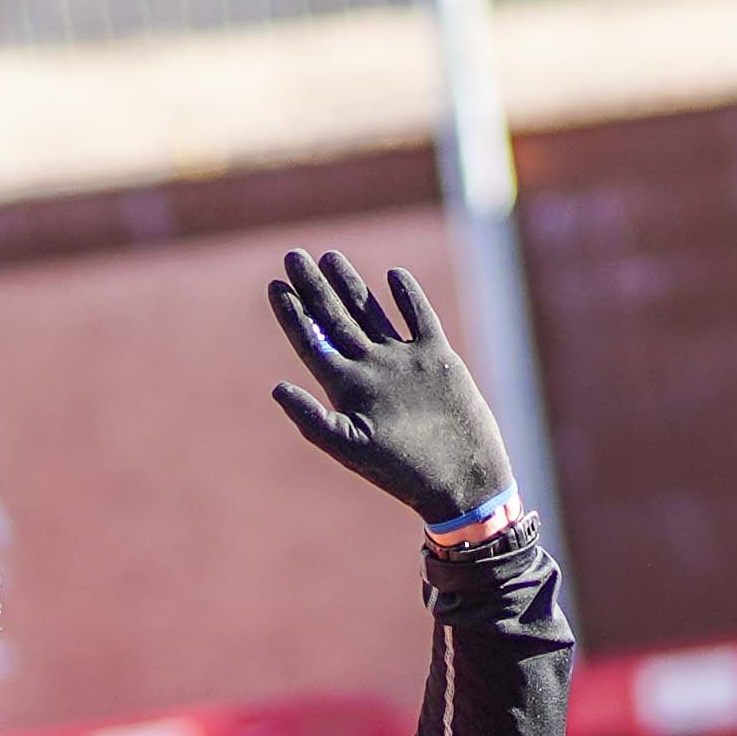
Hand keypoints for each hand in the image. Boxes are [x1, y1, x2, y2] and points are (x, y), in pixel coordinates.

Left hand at [266, 248, 517, 530]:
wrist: (461, 478)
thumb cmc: (403, 471)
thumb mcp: (351, 447)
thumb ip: (312, 419)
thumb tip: (276, 388)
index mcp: (347, 388)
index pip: (311, 341)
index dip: (291, 314)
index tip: (275, 286)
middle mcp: (371, 369)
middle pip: (335, 319)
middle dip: (313, 288)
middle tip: (293, 257)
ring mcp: (403, 361)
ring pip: (370, 312)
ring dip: (350, 285)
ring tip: (329, 256)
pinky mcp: (437, 358)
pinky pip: (419, 318)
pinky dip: (407, 297)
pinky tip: (393, 275)